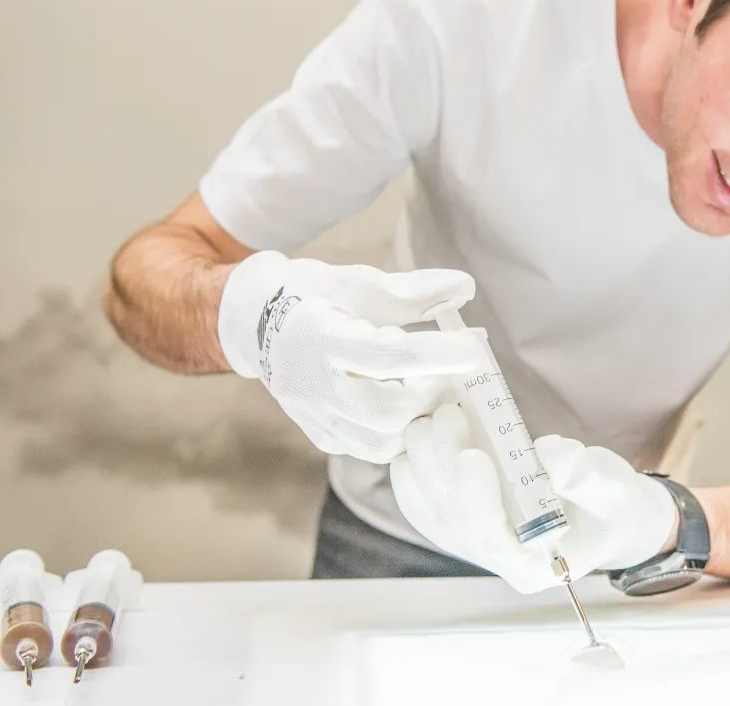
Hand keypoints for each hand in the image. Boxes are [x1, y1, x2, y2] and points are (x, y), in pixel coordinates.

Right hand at [216, 251, 482, 463]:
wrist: (255, 323)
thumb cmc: (314, 295)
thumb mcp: (358, 281)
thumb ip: (412, 290)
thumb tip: (466, 288)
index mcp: (320, 338)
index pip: (385, 355)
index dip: (434, 354)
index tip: (474, 349)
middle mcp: (312, 385)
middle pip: (384, 410)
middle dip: (427, 394)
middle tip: (448, 372)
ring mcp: (313, 416)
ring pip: (379, 441)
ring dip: (415, 418)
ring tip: (427, 388)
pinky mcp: (319, 435)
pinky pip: (367, 449)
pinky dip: (397, 433)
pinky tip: (406, 405)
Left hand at [389, 409, 677, 593]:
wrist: (604, 512)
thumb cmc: (612, 503)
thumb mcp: (613, 488)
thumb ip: (583, 475)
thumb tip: (545, 453)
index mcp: (535, 565)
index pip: (494, 539)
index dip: (477, 499)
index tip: (473, 454)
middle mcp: (497, 561)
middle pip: (454, 519)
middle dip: (444, 465)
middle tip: (449, 413)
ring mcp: (473, 545)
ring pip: (431, 509)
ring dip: (424, 460)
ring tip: (434, 413)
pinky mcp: (460, 522)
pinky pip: (421, 502)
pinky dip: (412, 469)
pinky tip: (415, 435)